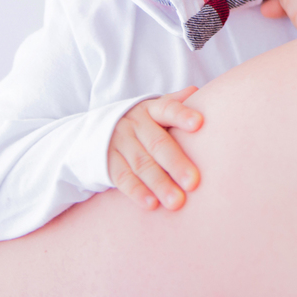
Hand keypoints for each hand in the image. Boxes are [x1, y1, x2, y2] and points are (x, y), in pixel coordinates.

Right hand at [107, 86, 202, 210]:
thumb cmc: (142, 124)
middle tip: (194, 182)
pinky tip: (151, 204)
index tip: (199, 123)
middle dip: (176, 163)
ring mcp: (119, 143)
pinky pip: (123, 178)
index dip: (182, 115)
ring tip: (177, 202)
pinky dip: (137, 192)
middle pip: (158, 144)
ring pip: (142, 164)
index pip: (168, 109)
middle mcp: (134, 123)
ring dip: (160, 184)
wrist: (97, 132)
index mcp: (150, 109)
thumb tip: (196, 91)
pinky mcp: (107, 162)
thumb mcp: (155, 110)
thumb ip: (175, 103)